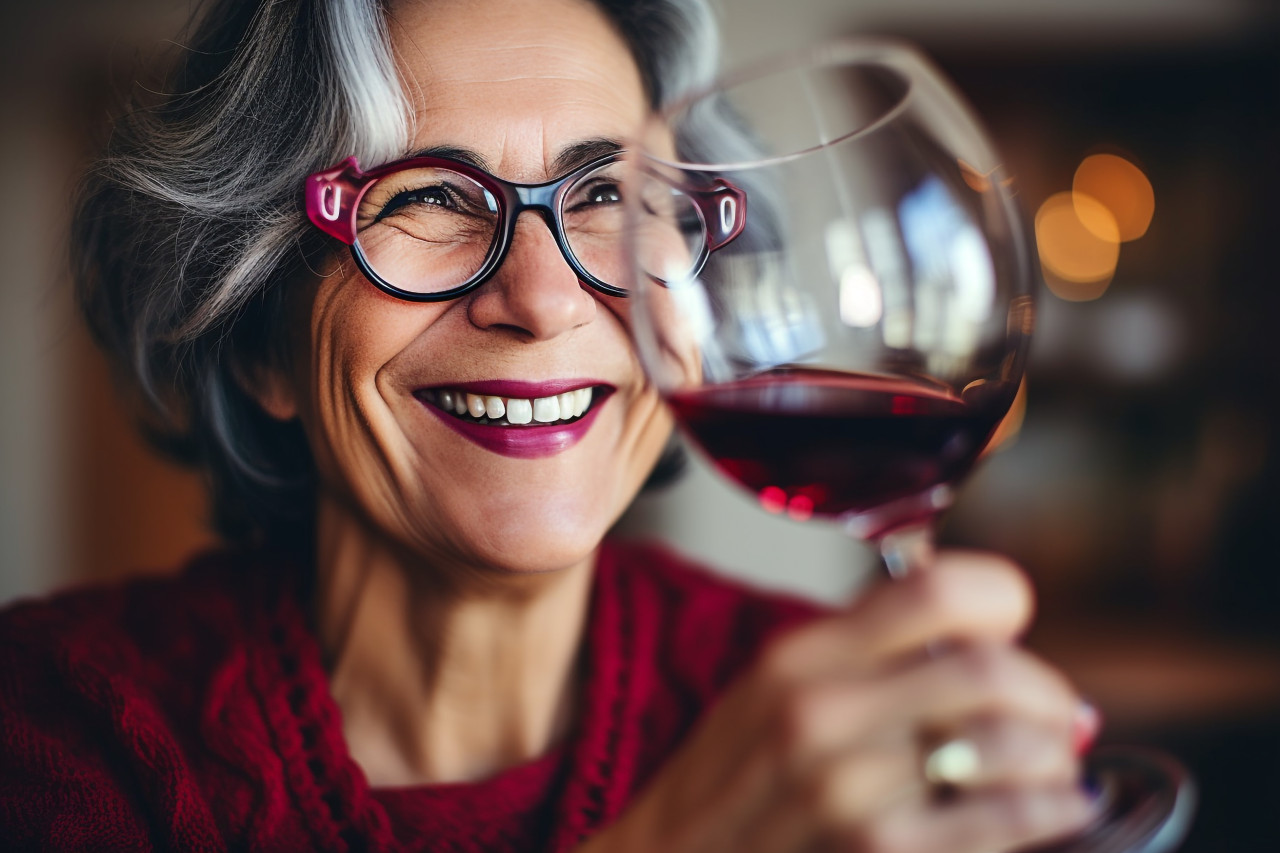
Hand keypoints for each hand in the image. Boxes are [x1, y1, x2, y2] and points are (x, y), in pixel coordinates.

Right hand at [579, 552, 1096, 852]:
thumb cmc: (731, 790)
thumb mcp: (772, 694)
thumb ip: (863, 652)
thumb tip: (985, 630)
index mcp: (798, 657)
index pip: (936, 589)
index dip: (1002, 599)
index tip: (1014, 625)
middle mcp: (820, 715)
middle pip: (992, 673)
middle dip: (1050, 696)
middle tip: (1062, 717)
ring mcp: (846, 796)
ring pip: (1011, 751)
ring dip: (1056, 762)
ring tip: (1055, 770)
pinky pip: (1002, 825)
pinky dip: (1051, 815)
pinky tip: (1054, 814)